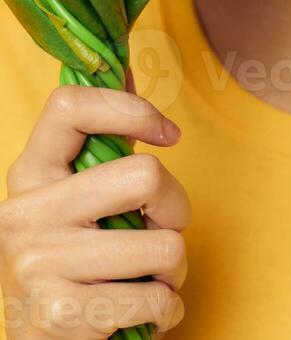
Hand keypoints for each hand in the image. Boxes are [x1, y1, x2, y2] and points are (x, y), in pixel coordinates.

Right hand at [0, 74, 189, 337]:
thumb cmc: (69, 263)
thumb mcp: (69, 198)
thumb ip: (98, 139)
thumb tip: (126, 67)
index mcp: (28, 174)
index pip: (70, 106)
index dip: (132, 110)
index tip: (168, 135)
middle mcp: (24, 214)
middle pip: (144, 176)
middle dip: (175, 209)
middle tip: (162, 230)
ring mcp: (38, 266)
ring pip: (164, 245)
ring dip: (174, 269)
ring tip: (150, 279)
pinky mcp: (61, 317)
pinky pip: (157, 299)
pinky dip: (167, 310)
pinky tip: (143, 312)